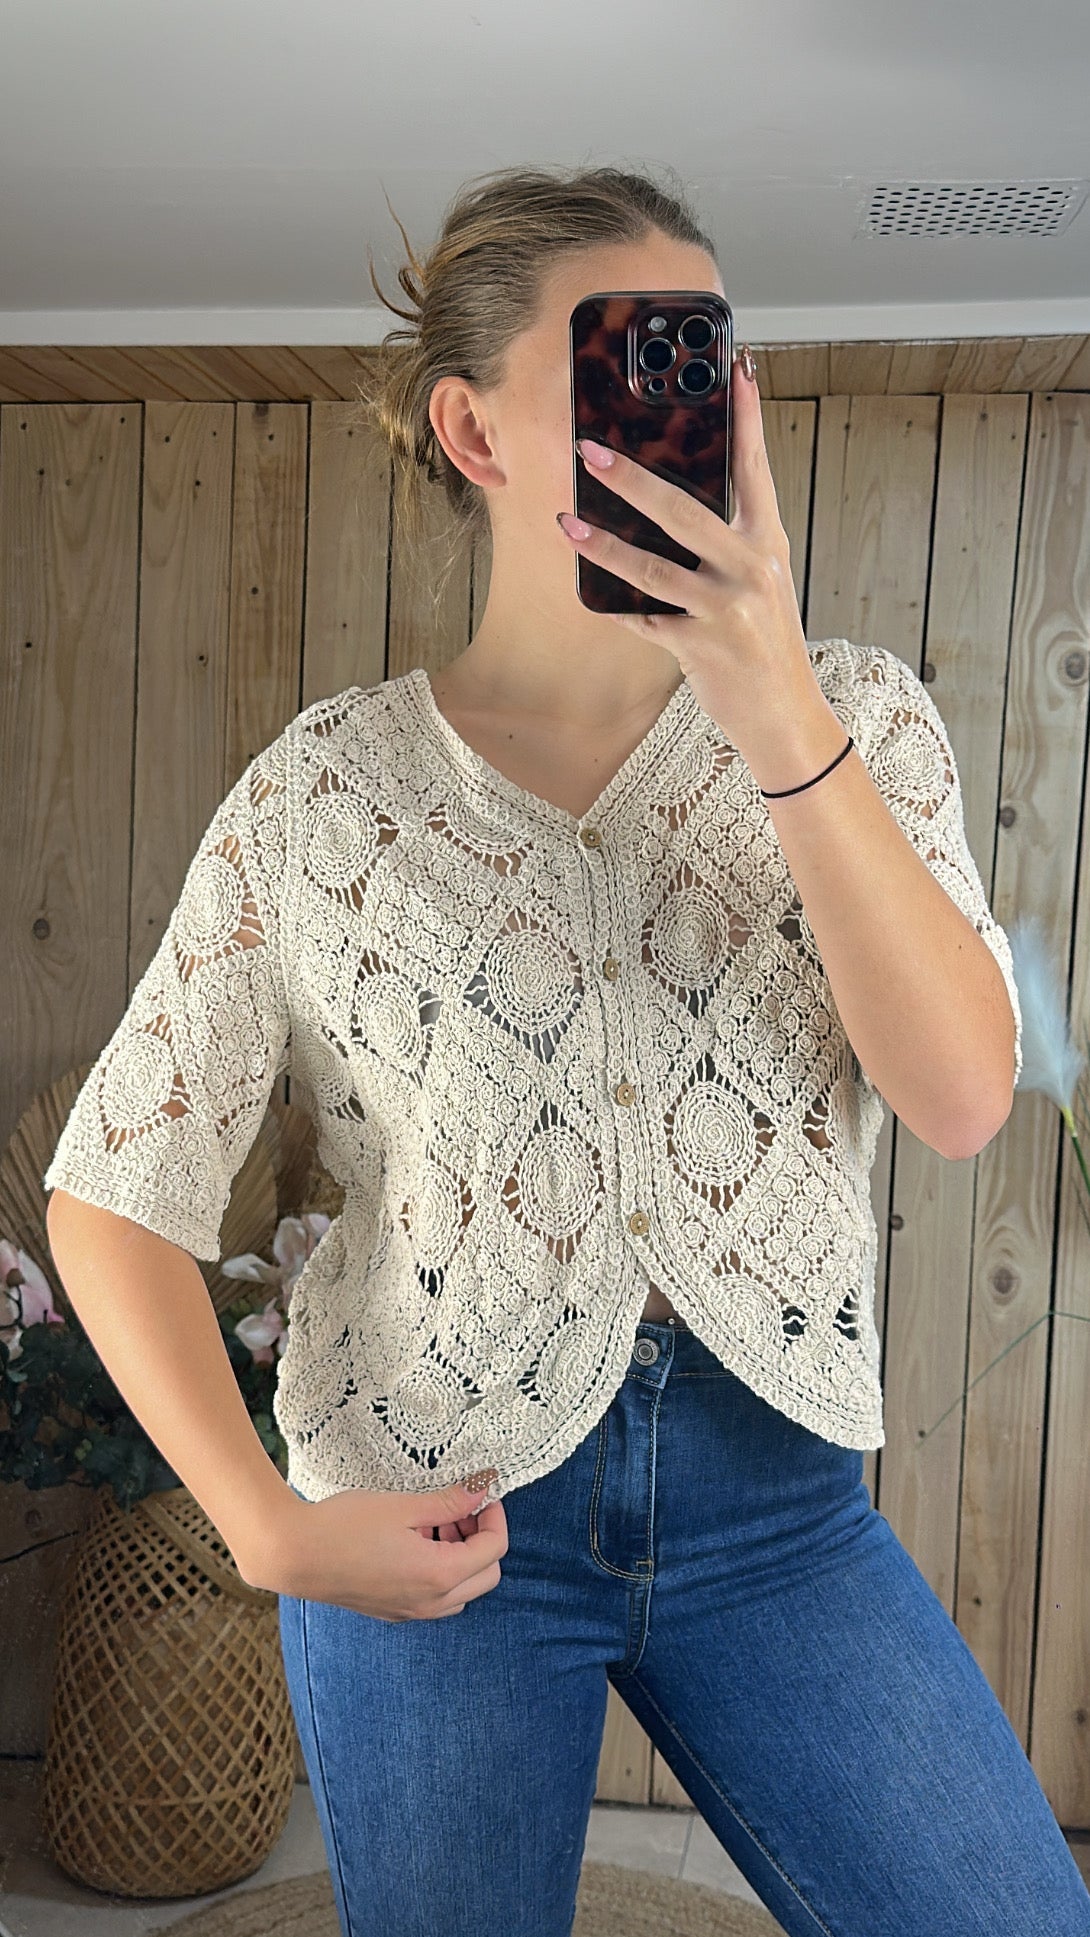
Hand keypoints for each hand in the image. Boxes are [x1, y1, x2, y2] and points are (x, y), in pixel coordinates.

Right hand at [243, 1478, 507, 1622]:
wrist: (294, 1554)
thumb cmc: (345, 1525)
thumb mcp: (404, 1506)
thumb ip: (449, 1502)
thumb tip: (483, 1489)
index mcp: (439, 1575)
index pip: (494, 1550)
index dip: (495, 1517)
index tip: (481, 1494)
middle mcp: (430, 1603)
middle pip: (486, 1577)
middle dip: (482, 1540)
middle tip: (459, 1509)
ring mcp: (410, 1612)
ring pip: (462, 1592)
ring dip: (461, 1558)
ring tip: (432, 1524)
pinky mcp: (392, 1612)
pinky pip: (435, 1600)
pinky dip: (439, 1573)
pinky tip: (413, 1543)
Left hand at [559, 350, 825, 773]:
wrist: (786, 716)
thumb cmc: (766, 645)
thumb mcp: (761, 585)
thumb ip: (729, 546)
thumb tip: (673, 508)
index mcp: (768, 544)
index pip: (755, 470)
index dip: (746, 419)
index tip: (736, 370)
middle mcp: (750, 569)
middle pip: (683, 511)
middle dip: (631, 478)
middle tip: (591, 450)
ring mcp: (725, 609)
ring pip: (652, 567)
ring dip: (603, 545)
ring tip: (567, 523)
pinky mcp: (700, 646)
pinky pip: (643, 620)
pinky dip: (617, 609)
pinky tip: (591, 597)